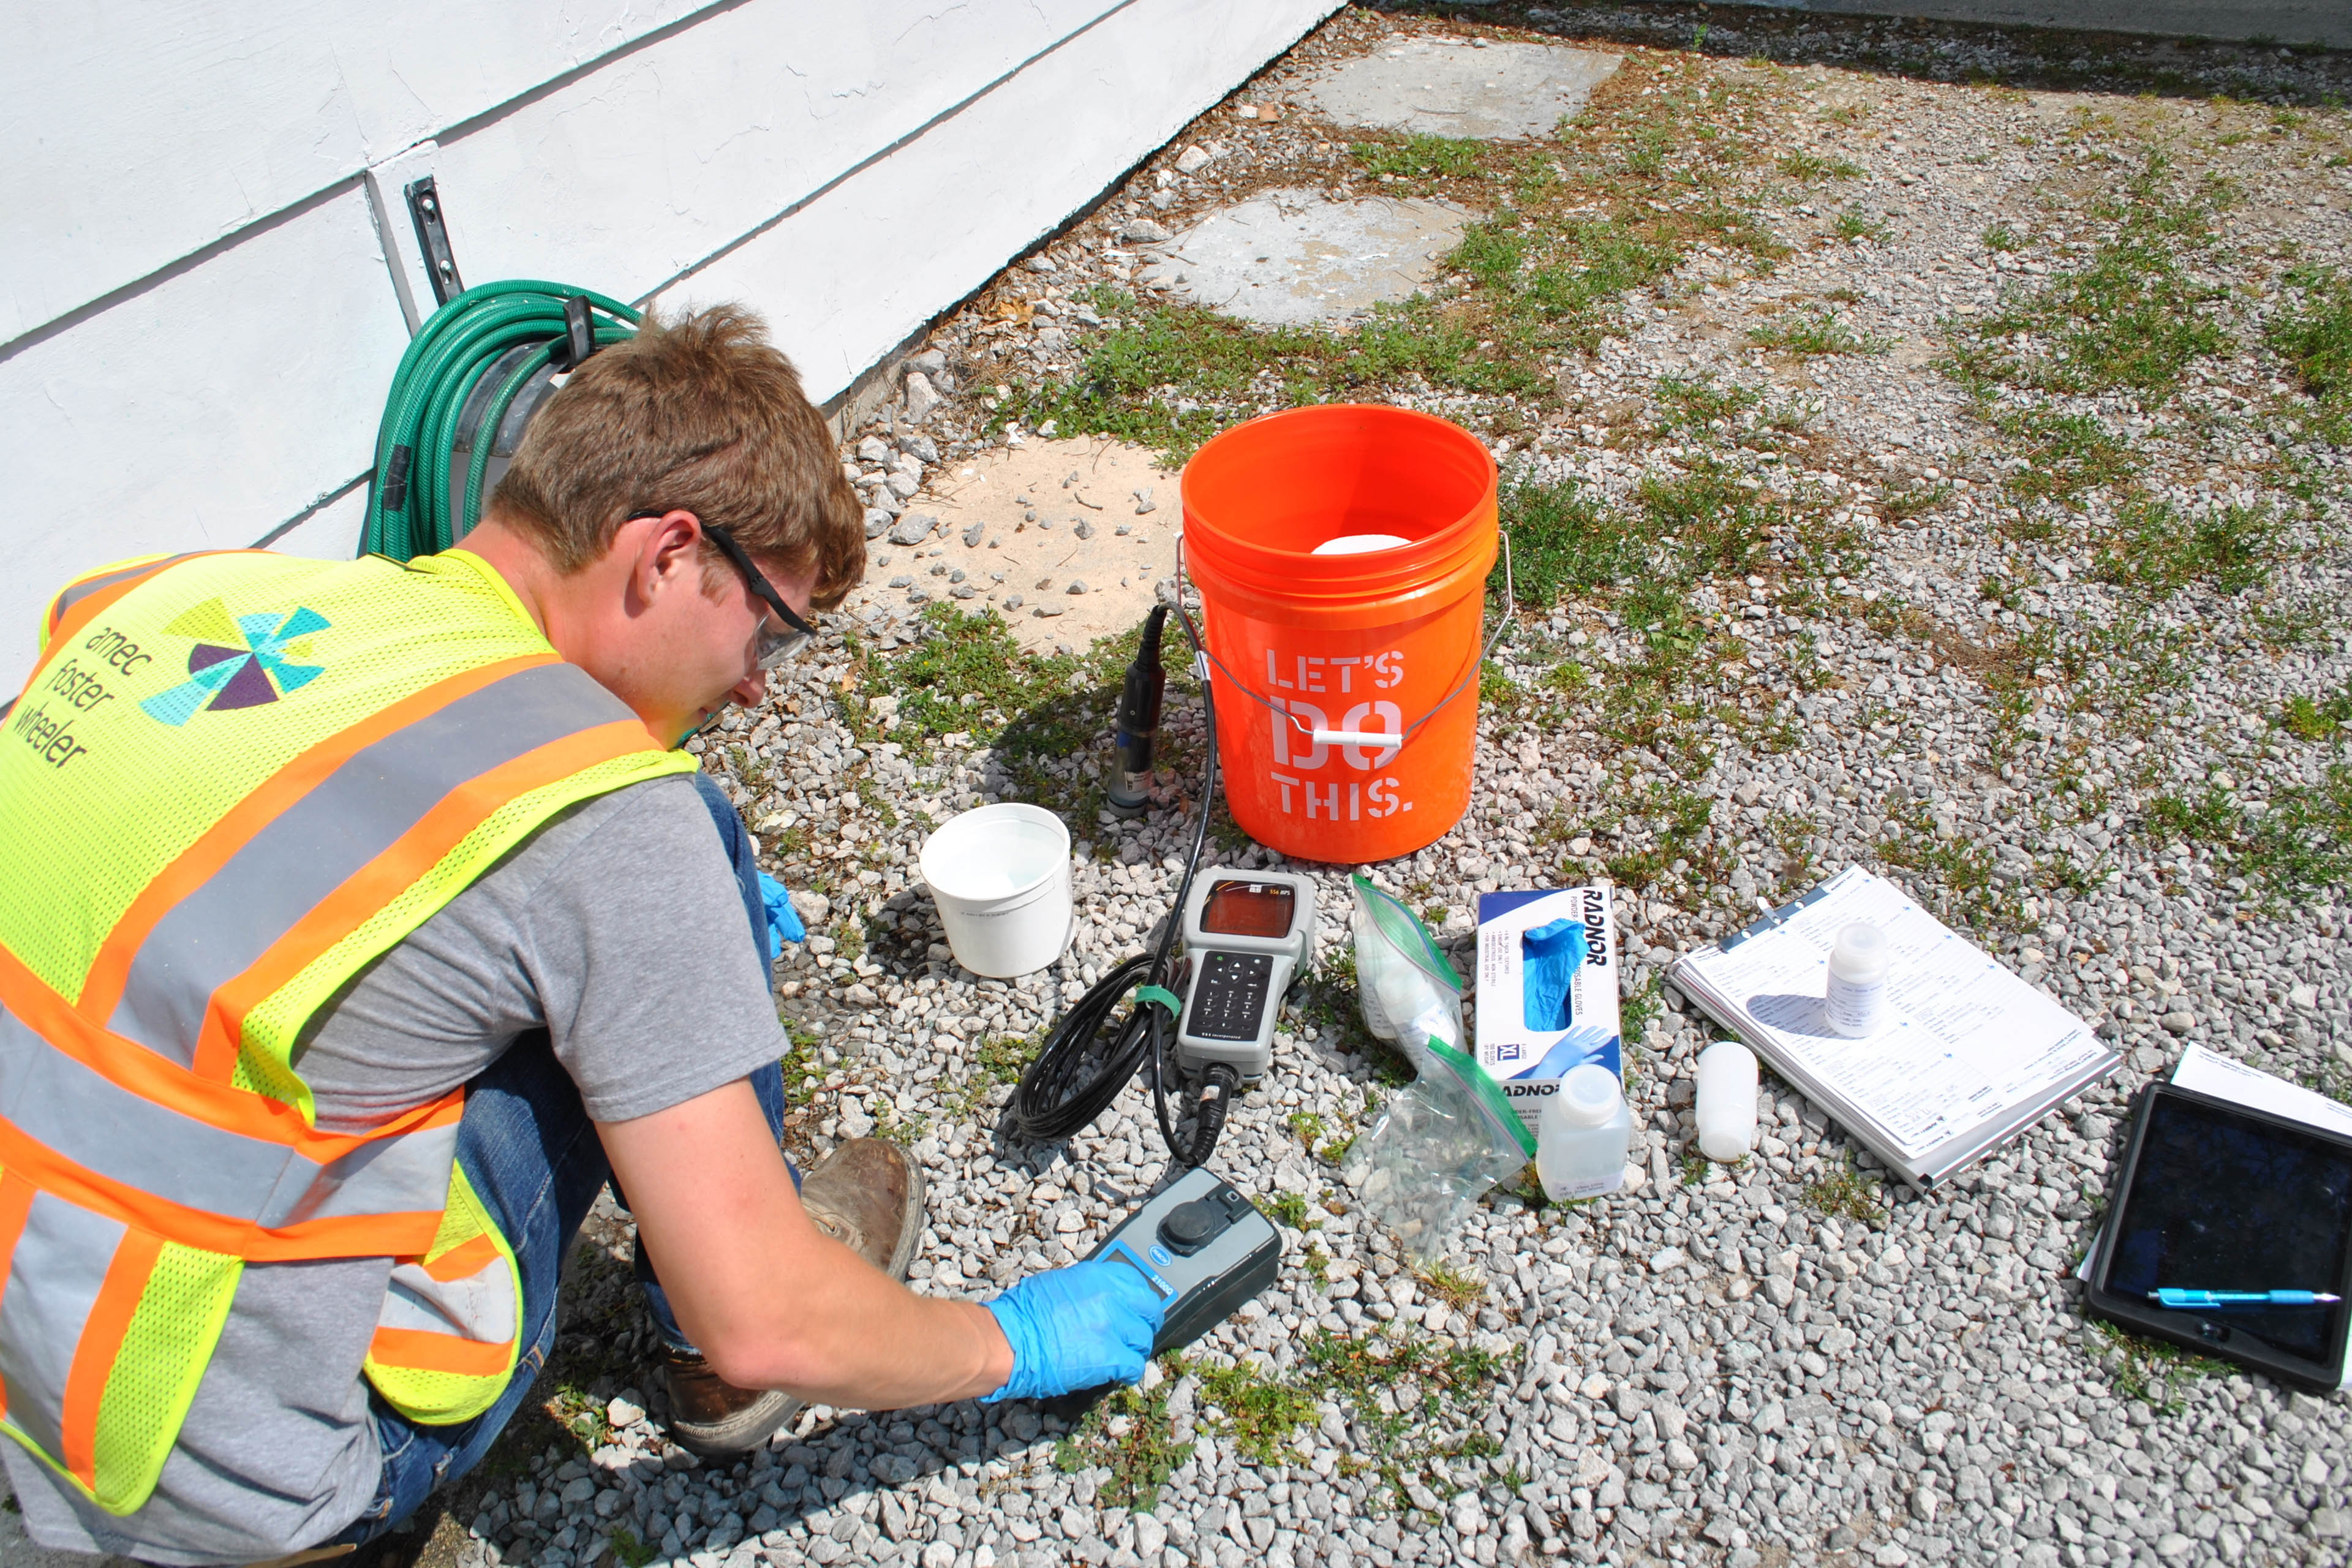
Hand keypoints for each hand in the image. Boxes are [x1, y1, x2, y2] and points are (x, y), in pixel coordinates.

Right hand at [981, 1258, 1165, 1401]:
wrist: (1009, 1340)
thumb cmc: (1021, 1314)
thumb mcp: (1057, 1284)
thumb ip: (1085, 1289)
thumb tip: (1095, 1299)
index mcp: (1096, 1276)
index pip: (1135, 1280)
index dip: (1137, 1297)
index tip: (1134, 1307)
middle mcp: (1110, 1297)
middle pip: (1149, 1308)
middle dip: (1144, 1321)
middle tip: (1135, 1332)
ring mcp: (1113, 1327)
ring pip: (1143, 1339)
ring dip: (1134, 1348)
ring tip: (1123, 1355)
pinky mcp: (1111, 1357)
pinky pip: (1134, 1366)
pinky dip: (1128, 1372)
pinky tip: (1119, 1374)